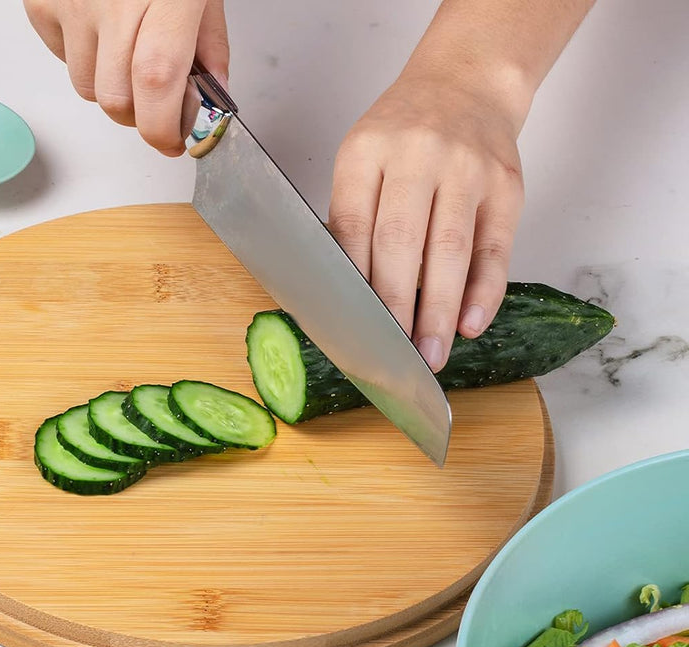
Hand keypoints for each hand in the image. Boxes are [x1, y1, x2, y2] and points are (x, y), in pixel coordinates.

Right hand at [24, 0, 229, 155]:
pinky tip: (99, 25)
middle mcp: (114, 0)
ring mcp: (72, 2)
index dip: (163, 127)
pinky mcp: (41, 2)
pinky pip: (62, 59)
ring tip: (125, 49)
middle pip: (117, 100)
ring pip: (87, 88)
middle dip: (140, 116)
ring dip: (110, 86)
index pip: (156, 83)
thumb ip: (210, 42)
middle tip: (156, 102)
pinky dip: (82, 56)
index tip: (174, 141)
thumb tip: (212, 96)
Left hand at [329, 69, 524, 371]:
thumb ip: (353, 218)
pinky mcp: (505, 185)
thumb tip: (347, 299)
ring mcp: (466, 168)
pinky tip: (471, 323)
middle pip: (400, 244)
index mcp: (366, 152)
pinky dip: (484, 291)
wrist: (466, 82)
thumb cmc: (403, 136)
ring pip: (449, 251)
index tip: (351, 330)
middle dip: (395, 310)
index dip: (352, 286)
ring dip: (439, 311)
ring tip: (431, 355)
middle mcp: (416, 154)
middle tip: (393, 359)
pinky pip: (494, 247)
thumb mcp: (362, 160)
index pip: (353, 230)